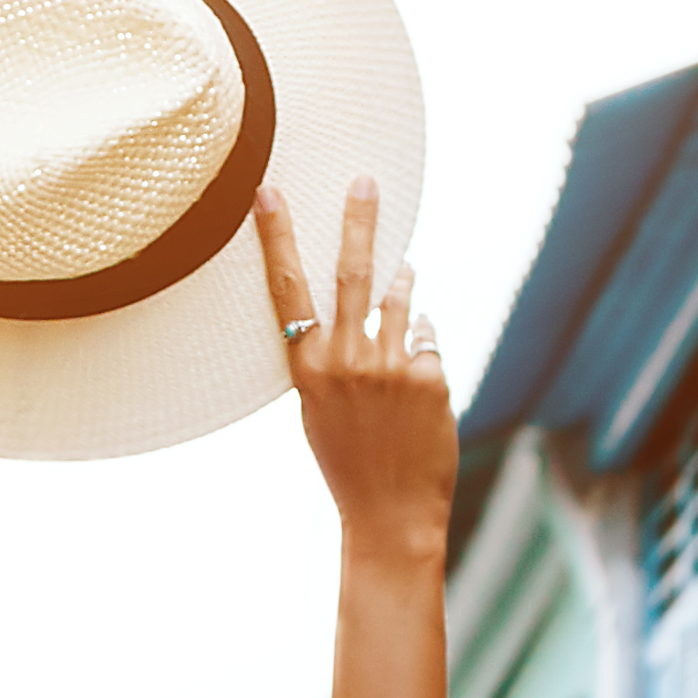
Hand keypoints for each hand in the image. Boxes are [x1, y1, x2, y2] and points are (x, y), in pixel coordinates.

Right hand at [258, 178, 451, 567]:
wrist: (390, 516)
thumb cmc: (349, 462)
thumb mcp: (320, 409)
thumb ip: (336, 356)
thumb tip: (383, 295)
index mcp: (308, 370)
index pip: (287, 290)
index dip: (276, 237)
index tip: (267, 192)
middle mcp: (346, 362)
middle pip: (352, 273)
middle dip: (359, 221)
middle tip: (366, 181)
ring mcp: (390, 368)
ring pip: (401, 300)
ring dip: (404, 282)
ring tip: (405, 271)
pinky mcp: (430, 378)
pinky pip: (427, 339)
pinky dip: (423, 347)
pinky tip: (417, 378)